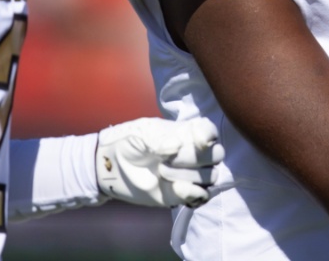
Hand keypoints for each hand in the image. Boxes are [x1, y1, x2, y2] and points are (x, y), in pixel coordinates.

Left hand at [95, 117, 224, 208]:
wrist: (111, 166)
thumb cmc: (128, 142)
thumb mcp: (143, 134)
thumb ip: (162, 139)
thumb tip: (177, 146)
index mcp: (186, 132)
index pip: (210, 132)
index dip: (208, 136)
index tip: (198, 141)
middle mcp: (193, 152)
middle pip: (217, 155)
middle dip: (194, 158)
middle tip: (168, 159)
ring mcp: (190, 174)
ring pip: (211, 176)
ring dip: (188, 175)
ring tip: (162, 171)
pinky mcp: (184, 194)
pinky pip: (203, 196)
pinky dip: (192, 193)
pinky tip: (174, 188)